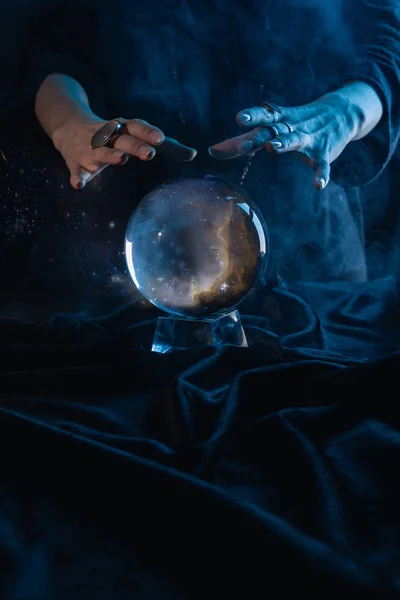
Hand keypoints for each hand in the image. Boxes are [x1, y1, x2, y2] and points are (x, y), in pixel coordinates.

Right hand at [52, 114, 196, 189]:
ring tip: (121, 159)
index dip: (149, 132)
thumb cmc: (114, 135)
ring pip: (101, 152)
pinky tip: (79, 185)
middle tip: (150, 154)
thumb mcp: (137, 136)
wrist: (69, 127)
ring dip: (110, 154)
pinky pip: (77, 171)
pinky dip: (77, 177)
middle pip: (123, 139)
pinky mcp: (77, 163)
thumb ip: (166, 147)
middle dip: (136, 145)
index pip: (136, 126)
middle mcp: (107, 136)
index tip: (161, 139)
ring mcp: (90, 149)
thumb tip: (194, 154)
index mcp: (123, 128)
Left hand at [208, 92, 361, 189]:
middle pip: (273, 129)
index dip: (250, 118)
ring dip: (284, 143)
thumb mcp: (271, 128)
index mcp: (277, 121)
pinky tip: (317, 185)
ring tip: (272, 148)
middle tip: (244, 144)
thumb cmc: (297, 122)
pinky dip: (321, 174)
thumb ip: (242, 141)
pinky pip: (322, 164)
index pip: (261, 118)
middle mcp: (291, 127)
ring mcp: (309, 139)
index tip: (238, 119)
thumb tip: (212, 152)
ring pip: (295, 141)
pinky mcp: (324, 152)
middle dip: (259, 135)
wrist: (342, 112)